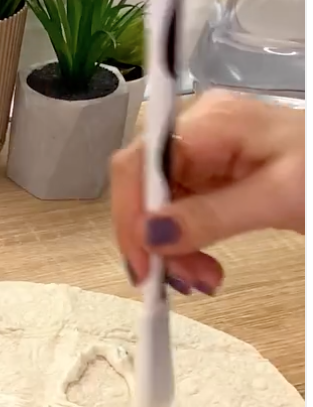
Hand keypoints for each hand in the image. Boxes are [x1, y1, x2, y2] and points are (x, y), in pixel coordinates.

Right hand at [111, 90, 304, 293]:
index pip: (139, 165)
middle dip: (155, 242)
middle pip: (144, 190)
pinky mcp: (212, 178)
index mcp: (209, 123)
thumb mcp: (276, 197)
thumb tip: (152, 236)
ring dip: (172, 253)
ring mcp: (203, 155)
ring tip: (204, 280)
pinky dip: (186, 248)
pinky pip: (179, 216)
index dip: (130, 216)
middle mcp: (196, 133)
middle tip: (183, 282)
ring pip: (158, 210)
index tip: (145, 267)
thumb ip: (211, 216)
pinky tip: (205, 267)